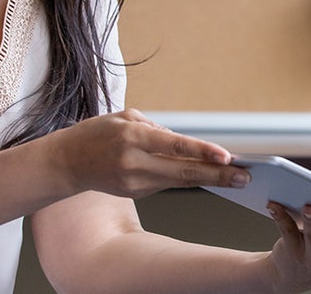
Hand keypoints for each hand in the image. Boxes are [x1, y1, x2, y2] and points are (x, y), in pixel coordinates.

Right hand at [47, 108, 249, 198]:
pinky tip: (210, 177)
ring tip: (237, 178)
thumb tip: (188, 145)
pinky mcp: (134, 192)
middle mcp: (134, 162)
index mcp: (133, 136)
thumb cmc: (97, 134)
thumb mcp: (126, 118)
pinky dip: (189, 179)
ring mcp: (134, 181)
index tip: (227, 156)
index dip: (203, 152)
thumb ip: (158, 129)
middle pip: (183, 171)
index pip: (175, 146)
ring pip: (179, 181)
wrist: (65, 163)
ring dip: (210, 180)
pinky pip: (167, 184)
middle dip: (218, 175)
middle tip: (245, 176)